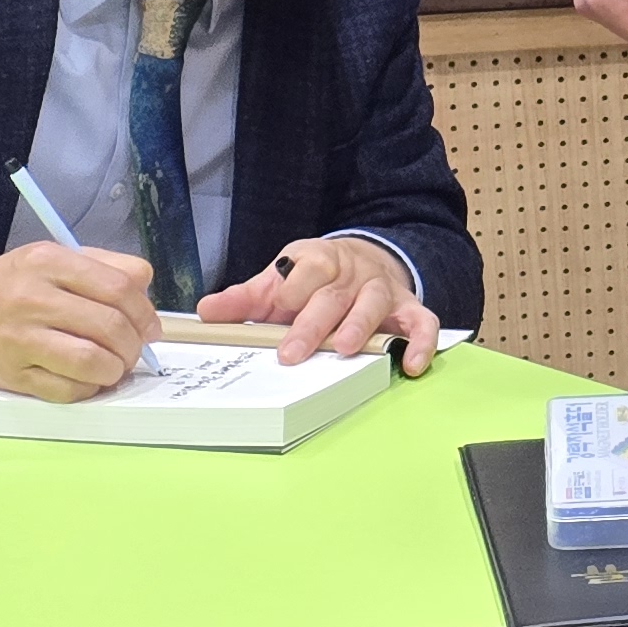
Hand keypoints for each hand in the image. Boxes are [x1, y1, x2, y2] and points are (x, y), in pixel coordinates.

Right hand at [0, 242, 159, 400]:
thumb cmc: (8, 287)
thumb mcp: (50, 260)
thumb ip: (102, 266)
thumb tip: (145, 287)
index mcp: (48, 261)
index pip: (119, 286)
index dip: (145, 311)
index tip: (149, 327)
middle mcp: (33, 297)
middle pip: (111, 325)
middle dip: (134, 345)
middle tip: (133, 351)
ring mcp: (20, 339)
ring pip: (92, 361)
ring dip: (115, 370)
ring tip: (113, 367)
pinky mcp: (13, 374)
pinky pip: (67, 391)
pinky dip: (88, 389)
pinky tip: (87, 380)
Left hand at [201, 233, 440, 369]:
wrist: (363, 260)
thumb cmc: (312, 279)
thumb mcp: (277, 281)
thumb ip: (245, 298)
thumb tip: (206, 312)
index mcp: (318, 260)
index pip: (307, 268)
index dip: (294, 287)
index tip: (279, 305)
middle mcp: (352, 273)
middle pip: (334, 294)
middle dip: (314, 323)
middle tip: (293, 352)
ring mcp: (382, 290)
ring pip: (375, 304)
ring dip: (361, 326)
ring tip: (345, 350)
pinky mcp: (408, 309)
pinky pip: (422, 323)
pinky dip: (421, 343)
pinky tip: (411, 366)